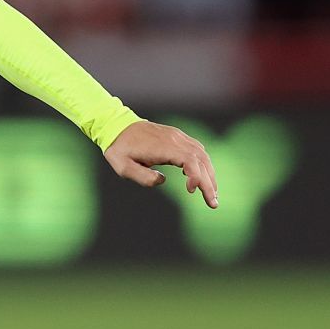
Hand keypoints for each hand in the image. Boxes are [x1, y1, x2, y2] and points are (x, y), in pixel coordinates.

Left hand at [104, 121, 218, 208]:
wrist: (116, 125)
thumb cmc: (119, 149)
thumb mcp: (123, 168)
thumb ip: (143, 177)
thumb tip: (162, 180)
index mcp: (163, 147)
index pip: (190, 160)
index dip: (196, 176)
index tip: (191, 190)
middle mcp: (175, 139)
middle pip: (200, 160)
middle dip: (209, 182)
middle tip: (213, 203)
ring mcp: (177, 136)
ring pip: (202, 154)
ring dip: (209, 174)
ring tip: (212, 192)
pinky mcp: (176, 135)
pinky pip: (196, 149)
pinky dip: (203, 163)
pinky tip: (203, 175)